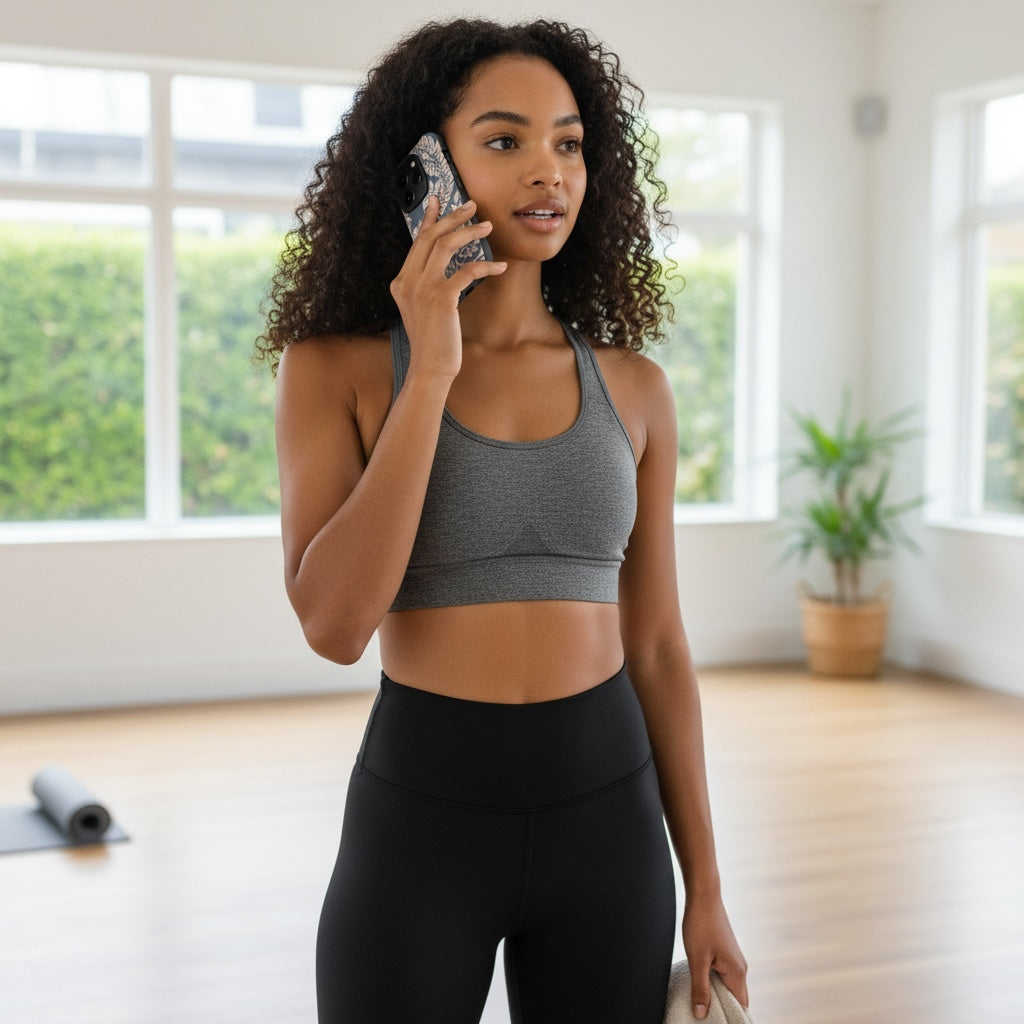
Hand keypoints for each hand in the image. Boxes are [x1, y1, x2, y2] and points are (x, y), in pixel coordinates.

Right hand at [389, 196, 505, 381]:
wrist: (430, 368)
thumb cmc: (432, 342)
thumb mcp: (422, 311)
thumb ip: (425, 288)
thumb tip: (443, 269)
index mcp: (401, 282)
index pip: (417, 242)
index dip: (429, 219)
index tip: (438, 200)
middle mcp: (408, 281)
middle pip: (430, 236)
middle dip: (453, 217)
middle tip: (473, 206)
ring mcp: (422, 289)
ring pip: (446, 245)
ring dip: (469, 232)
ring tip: (488, 227)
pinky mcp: (441, 298)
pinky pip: (467, 271)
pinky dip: (487, 266)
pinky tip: (501, 266)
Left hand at [682, 893, 748, 1019]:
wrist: (704, 895)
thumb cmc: (701, 923)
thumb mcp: (697, 959)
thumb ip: (700, 988)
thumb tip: (701, 1014)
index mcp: (737, 972)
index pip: (741, 1007)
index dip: (731, 1018)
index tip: (716, 1022)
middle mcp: (740, 967)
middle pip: (737, 999)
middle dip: (724, 1010)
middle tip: (706, 1017)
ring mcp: (734, 959)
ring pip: (730, 987)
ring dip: (719, 997)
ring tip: (702, 1005)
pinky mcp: (727, 953)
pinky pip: (725, 976)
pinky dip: (716, 985)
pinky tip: (702, 985)